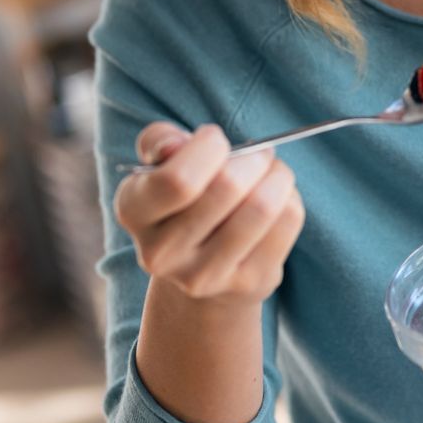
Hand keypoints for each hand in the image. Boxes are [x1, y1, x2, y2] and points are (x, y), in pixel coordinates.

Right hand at [113, 122, 304, 306]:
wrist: (199, 267)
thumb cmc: (184, 199)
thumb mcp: (160, 165)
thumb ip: (160, 141)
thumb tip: (175, 144)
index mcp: (133, 212)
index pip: (178, 180)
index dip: (209, 147)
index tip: (214, 139)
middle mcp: (161, 253)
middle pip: (227, 187)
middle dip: (253, 158)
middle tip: (258, 153)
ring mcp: (204, 276)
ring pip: (262, 207)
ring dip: (278, 176)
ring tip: (272, 172)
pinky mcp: (248, 283)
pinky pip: (286, 222)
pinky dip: (290, 198)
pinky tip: (278, 200)